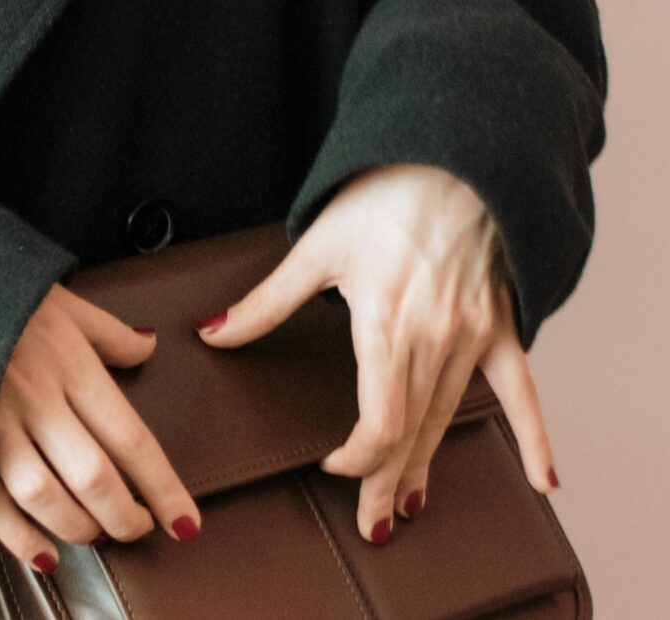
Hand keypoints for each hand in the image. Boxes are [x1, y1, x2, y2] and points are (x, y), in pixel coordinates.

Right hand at [0, 284, 200, 572]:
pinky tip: (44, 554)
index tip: (185, 522)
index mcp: (70, 365)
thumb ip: (109, 334)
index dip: (164, 489)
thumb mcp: (63, 303)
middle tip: (139, 528)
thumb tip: (148, 347)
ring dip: (78, 528)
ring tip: (93, 533)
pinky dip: (19, 537)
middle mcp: (36, 399)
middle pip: (94, 478)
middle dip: (124, 518)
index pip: (132, 439)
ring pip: (45, 496)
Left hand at [197, 163, 557, 543]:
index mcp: (388, 326)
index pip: (382, 421)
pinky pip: (523, 391)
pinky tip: (543, 481)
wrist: (455, 155)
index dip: (359, 456)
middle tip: (371, 526)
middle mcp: (437, 340)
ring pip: (452, 419)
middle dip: (387, 482)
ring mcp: (475, 336)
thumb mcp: (316, 248)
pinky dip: (535, 438)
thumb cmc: (385, 195)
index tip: (332, 464)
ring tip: (410, 509)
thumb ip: (266, 303)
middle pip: (414, 432)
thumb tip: (214, 334)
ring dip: (430, 468)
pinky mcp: (501, 325)